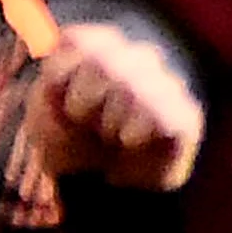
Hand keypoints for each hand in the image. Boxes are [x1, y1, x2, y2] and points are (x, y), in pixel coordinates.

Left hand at [38, 19, 204, 191]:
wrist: (101, 193)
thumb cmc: (71, 145)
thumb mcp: (45, 115)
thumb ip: (50, 83)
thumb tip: (61, 64)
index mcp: (101, 49)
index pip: (78, 39)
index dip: (60, 73)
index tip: (57, 100)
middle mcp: (137, 58)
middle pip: (103, 60)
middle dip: (81, 100)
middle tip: (84, 123)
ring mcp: (166, 83)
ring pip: (133, 87)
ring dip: (108, 121)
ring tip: (109, 136)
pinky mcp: (186, 114)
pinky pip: (160, 113)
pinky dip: (134, 133)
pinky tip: (130, 141)